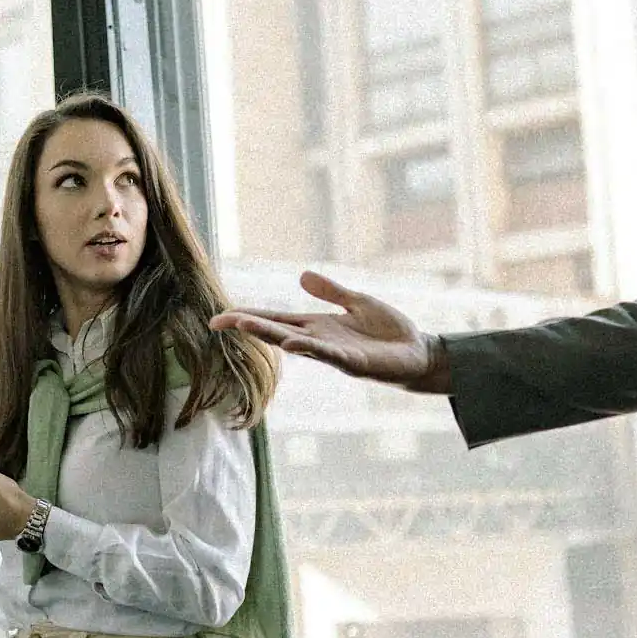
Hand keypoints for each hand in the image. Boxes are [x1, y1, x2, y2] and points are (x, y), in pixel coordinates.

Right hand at [210, 270, 449, 393]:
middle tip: (218, 322)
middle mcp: (319, 341)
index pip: (276, 320)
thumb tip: (301, 276)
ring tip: (245, 325)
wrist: (418, 353)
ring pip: (295, 342)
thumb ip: (331, 292)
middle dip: (248, 326)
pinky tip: (292, 343)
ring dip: (270, 335)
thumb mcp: (357, 302)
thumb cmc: (389, 332)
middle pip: (276, 331)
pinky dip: (308, 348)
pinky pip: (327, 354)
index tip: (220, 317)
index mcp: (317, 326)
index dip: (249, 317)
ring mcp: (333, 353)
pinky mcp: (353, 361)